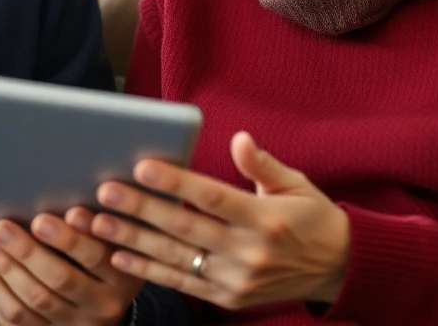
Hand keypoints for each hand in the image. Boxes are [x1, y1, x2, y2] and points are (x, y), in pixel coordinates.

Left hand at [0, 208, 141, 324]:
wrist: (103, 307)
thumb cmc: (106, 262)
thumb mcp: (115, 244)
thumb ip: (97, 228)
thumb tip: (71, 212)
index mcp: (121, 279)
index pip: (95, 258)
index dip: (68, 239)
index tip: (41, 218)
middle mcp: (99, 307)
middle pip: (59, 279)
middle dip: (26, 252)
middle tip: (2, 227)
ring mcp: (71, 325)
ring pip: (32, 301)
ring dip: (3, 269)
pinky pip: (13, 318)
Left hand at [91, 131, 349, 310]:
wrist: (338, 270)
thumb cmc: (313, 218)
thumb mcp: (296, 183)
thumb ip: (262, 163)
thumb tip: (238, 139)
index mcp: (265, 218)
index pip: (213, 198)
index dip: (177, 183)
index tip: (143, 166)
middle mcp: (249, 252)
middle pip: (186, 228)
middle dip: (142, 208)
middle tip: (105, 190)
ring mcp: (236, 280)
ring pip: (176, 258)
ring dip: (134, 240)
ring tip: (98, 222)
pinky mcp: (228, 299)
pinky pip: (181, 283)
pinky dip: (148, 271)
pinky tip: (119, 255)